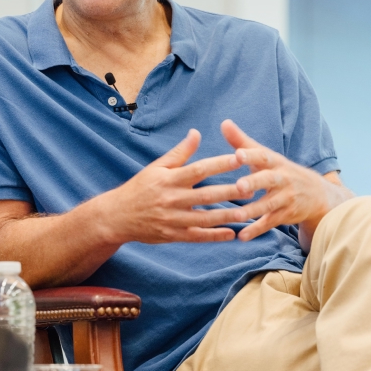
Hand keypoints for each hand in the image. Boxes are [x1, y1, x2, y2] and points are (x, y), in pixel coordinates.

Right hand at [98, 128, 243, 245]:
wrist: (118, 216)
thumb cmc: (140, 187)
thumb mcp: (157, 166)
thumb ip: (180, 152)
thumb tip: (196, 133)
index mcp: (170, 179)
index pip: (199, 169)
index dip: (220, 164)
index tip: (238, 158)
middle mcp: (173, 199)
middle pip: (207, 195)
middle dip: (231, 191)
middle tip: (252, 187)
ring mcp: (174, 219)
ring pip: (206, 218)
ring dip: (228, 216)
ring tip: (248, 213)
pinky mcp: (174, 236)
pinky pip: (198, 237)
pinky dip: (215, 236)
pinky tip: (232, 234)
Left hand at [221, 119, 349, 246]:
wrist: (316, 194)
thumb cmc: (280, 170)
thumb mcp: (265, 155)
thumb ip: (242, 142)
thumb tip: (224, 123)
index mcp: (274, 162)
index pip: (262, 156)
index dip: (250, 155)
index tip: (237, 154)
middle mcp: (282, 179)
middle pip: (268, 180)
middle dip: (254, 182)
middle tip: (239, 186)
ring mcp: (285, 198)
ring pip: (268, 205)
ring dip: (253, 210)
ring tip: (236, 216)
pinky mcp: (285, 215)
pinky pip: (270, 223)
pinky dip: (257, 230)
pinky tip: (242, 237)